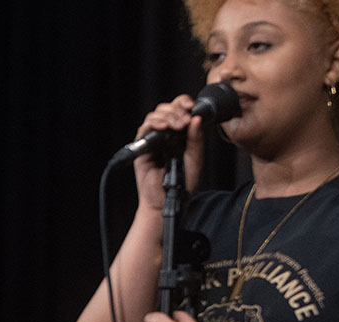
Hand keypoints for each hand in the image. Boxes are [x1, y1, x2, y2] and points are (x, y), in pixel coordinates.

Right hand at [133, 95, 205, 209]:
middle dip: (177, 110)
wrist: (167, 200)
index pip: (180, 111)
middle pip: (167, 109)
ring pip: (155, 115)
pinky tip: (164, 127)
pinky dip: (154, 124)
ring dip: (167, 115)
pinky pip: (144, 128)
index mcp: (180, 134)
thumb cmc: (182, 184)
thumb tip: (197, 119)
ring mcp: (153, 140)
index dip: (184, 104)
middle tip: (185, 120)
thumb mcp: (195, 159)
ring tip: (177, 125)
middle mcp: (166, 134)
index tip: (193, 106)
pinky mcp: (142, 147)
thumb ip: (196, 140)